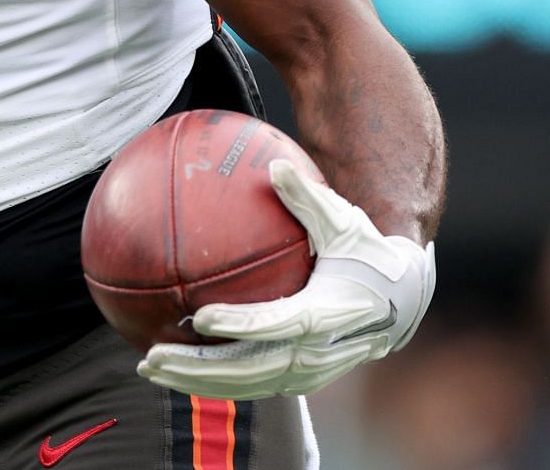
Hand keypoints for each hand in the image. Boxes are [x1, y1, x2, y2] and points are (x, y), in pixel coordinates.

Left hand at [137, 160, 435, 399]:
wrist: (401, 304)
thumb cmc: (366, 255)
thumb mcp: (346, 223)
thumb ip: (309, 199)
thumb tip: (276, 165)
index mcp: (326, 314)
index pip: (278, 325)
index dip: (241, 326)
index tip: (201, 317)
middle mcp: (316, 353)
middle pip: (251, 370)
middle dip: (199, 367)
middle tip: (152, 356)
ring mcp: (307, 372)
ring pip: (245, 385)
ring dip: (195, 381)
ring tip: (148, 367)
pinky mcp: (298, 378)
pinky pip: (249, 384)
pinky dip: (210, 380)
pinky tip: (172, 367)